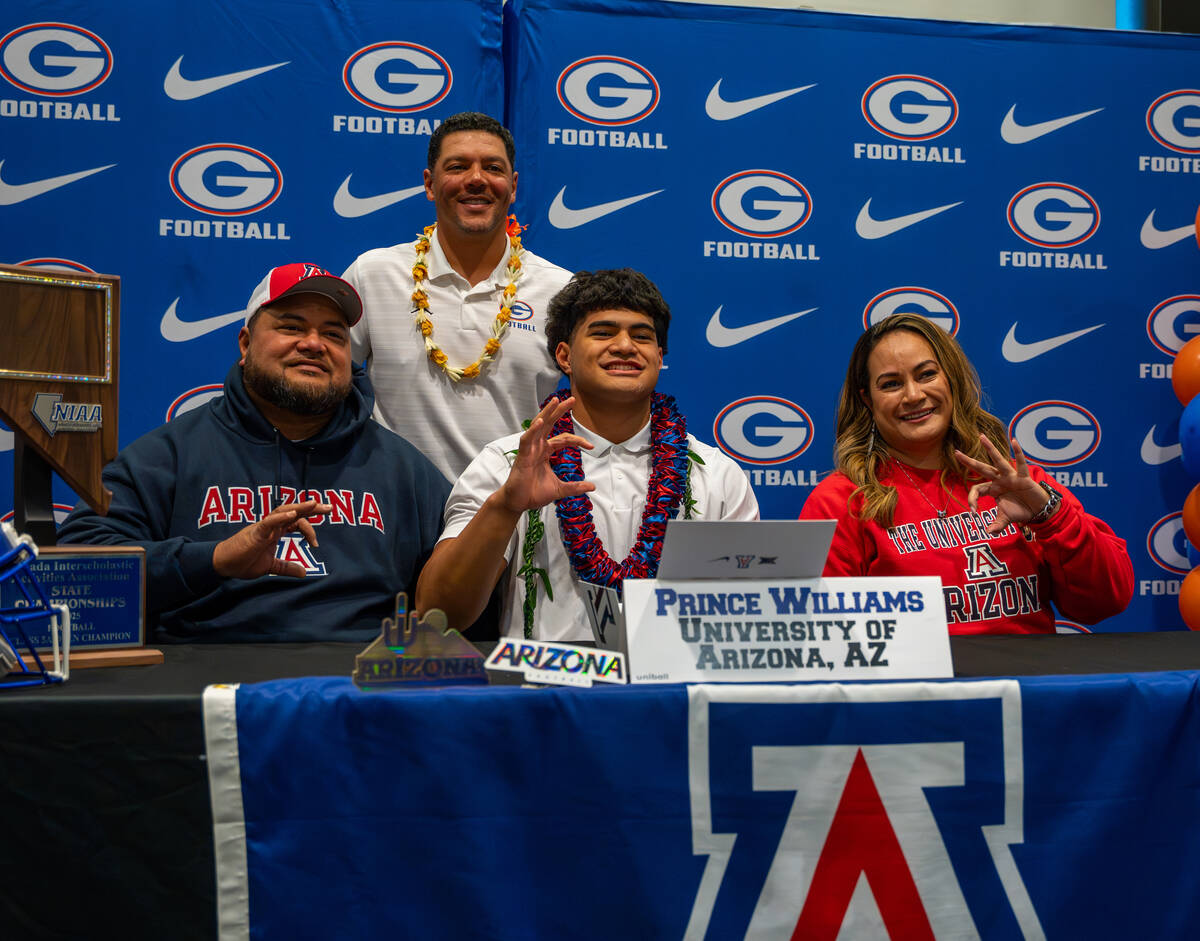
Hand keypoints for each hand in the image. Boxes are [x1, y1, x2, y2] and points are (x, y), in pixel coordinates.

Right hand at [212, 499, 330, 578]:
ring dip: (299, 507)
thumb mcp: (270, 566)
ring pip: (282, 512)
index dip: (309, 529)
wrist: (223, 565)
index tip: (316, 544)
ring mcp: (263, 527)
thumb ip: (286, 567)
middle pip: (294, 512)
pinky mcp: (254, 533)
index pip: (297, 522)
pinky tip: (292, 514)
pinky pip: (268, 522)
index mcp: (276, 532)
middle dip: (312, 508)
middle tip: (330, 507)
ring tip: (314, 504)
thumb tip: (304, 573)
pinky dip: (280, 517)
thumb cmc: (243, 562)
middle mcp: (271, 526)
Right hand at [497, 396, 595, 513]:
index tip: (592, 446)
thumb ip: (575, 487)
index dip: (578, 440)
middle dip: (560, 411)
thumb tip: (592, 487)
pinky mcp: (522, 455)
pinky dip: (533, 430)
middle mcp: (538, 446)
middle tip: (572, 400)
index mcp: (546, 451)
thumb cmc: (534, 493)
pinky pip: (527, 439)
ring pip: (538, 426)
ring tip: (555, 401)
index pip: (564, 439)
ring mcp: (529, 449)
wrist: (519, 502)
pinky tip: (540, 422)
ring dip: (547, 412)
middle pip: (550, 424)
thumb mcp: (560, 489)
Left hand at [954, 436, 1050, 534]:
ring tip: (981, 437)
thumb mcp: (1005, 519)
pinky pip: (1020, 463)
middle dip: (969, 461)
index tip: (972, 513)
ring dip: (990, 449)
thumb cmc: (1020, 511)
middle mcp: (999, 480)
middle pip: (981, 468)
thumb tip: (988, 533)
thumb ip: (996, 525)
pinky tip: (1014, 441)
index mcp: (992, 489)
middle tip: (956, 452)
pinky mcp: (1023, 477)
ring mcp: (1010, 476)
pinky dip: (1018, 453)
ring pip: (998, 461)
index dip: (971, 500)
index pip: (976, 490)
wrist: (1038, 511)